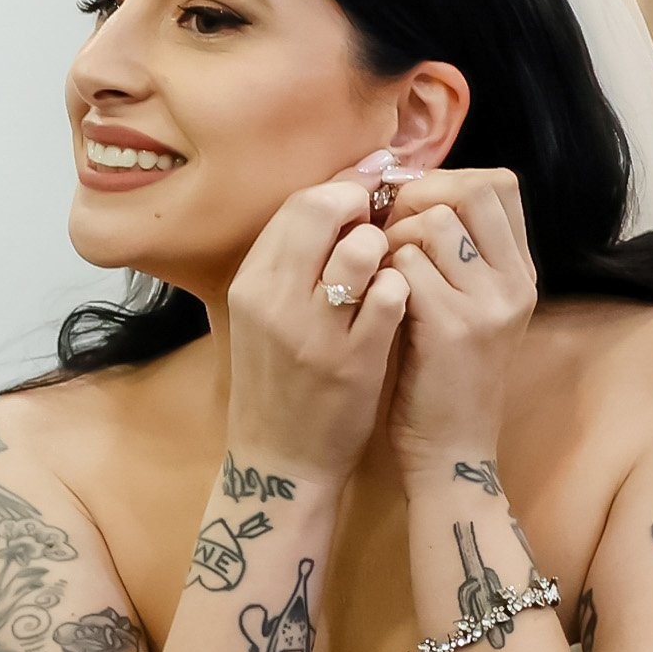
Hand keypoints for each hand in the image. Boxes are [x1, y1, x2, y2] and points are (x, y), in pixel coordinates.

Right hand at [222, 175, 410, 490]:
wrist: (280, 463)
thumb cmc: (278, 381)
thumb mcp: (264, 315)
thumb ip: (293, 262)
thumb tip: (340, 198)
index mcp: (250, 283)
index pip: (297, 204)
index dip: (341, 189)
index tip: (367, 194)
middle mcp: (274, 299)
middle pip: (324, 210)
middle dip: (364, 206)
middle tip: (383, 222)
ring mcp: (314, 331)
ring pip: (362, 247)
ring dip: (386, 247)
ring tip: (388, 266)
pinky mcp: (354, 360)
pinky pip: (392, 295)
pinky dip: (402, 287)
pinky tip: (399, 302)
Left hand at [377, 169, 536, 481]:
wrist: (450, 454)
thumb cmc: (444, 381)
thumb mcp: (470, 311)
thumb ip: (456, 257)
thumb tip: (410, 193)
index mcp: (521, 274)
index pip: (499, 185)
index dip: (446, 180)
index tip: (409, 207)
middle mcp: (514, 283)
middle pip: (470, 190)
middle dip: (417, 198)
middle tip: (388, 230)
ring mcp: (487, 304)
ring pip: (432, 222)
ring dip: (392, 237)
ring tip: (379, 271)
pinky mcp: (451, 327)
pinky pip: (404, 264)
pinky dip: (378, 271)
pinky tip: (371, 298)